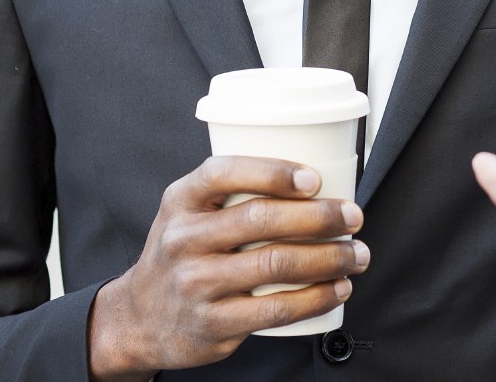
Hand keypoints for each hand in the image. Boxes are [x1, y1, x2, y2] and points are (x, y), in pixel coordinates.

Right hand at [86, 156, 368, 378]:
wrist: (140, 317)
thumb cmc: (182, 253)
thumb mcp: (188, 211)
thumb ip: (232, 191)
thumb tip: (314, 177)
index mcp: (181, 200)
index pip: (224, 173)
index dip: (273, 172)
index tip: (315, 178)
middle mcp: (183, 239)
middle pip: (260, 220)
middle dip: (319, 216)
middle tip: (353, 216)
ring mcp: (196, 284)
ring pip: (275, 264)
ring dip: (328, 258)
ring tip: (355, 254)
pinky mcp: (213, 323)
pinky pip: (275, 309)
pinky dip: (315, 298)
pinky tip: (337, 289)